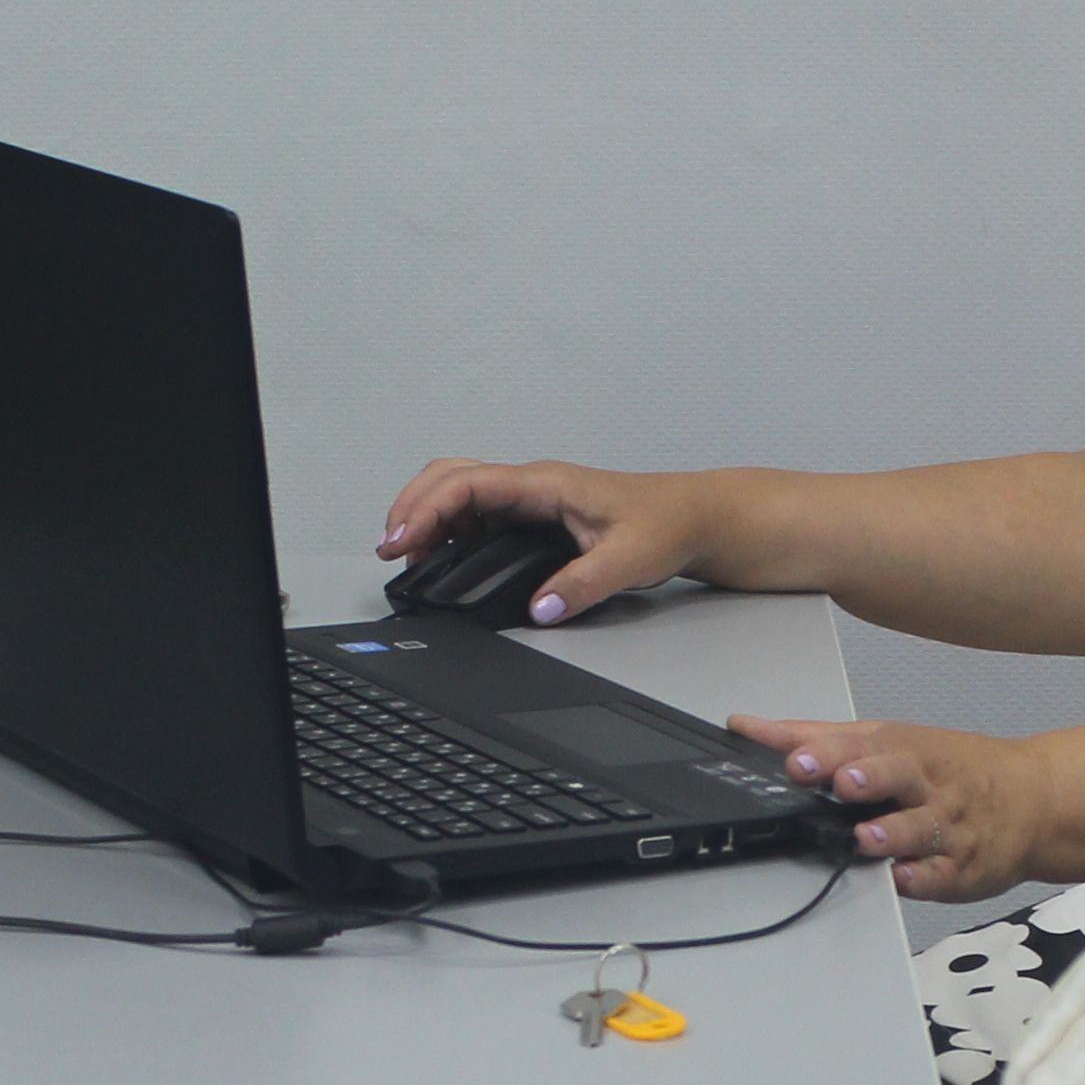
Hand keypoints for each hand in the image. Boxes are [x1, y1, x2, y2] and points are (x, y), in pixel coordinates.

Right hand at [376, 457, 727, 624]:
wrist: (694, 516)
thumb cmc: (665, 523)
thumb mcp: (627, 560)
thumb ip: (580, 585)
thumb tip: (539, 608)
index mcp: (545, 483)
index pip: (467, 484)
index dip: (426, 509)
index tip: (400, 539)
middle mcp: (531, 484)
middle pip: (450, 477)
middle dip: (412, 507)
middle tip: (389, 548)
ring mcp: (530, 497)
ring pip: (459, 491)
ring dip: (427, 516)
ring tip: (407, 555)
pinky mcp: (533, 514)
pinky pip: (477, 512)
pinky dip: (449, 527)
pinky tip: (442, 555)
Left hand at [728, 716, 1051, 902]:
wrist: (1032, 799)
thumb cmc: (950, 769)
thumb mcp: (884, 742)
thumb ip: (814, 739)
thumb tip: (747, 727)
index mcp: (902, 749)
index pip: (862, 746)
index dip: (828, 753)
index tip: (797, 761)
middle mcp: (926, 784)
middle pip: (898, 776)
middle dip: (869, 778)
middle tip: (842, 783)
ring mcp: (947, 826)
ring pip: (921, 828)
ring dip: (894, 833)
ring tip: (866, 837)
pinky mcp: (962, 867)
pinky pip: (942, 874)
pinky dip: (923, 879)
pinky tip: (903, 879)